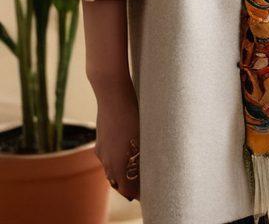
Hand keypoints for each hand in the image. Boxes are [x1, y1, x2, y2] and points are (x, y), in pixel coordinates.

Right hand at [93, 77, 139, 200]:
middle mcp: (108, 161)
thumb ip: (144, 155)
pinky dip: (116, 164)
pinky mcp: (100, 144)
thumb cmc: (134, 112)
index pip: (128, 189)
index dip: (139, 192)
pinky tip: (124, 159)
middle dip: (130, 186)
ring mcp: (102, 152)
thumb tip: (147, 169)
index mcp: (120, 163)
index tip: (150, 192)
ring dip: (123, 176)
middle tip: (144, 187)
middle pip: (119, 183)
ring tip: (136, 176)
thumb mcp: (143, 135)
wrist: (112, 94)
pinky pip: (108, 161)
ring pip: (112, 172)